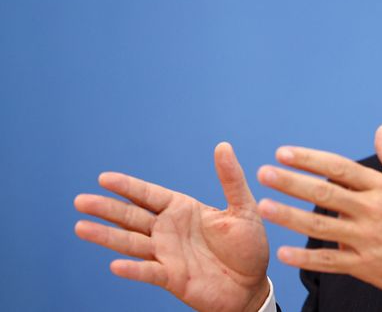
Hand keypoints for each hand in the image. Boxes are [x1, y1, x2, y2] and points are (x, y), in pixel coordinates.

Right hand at [74, 143, 270, 311]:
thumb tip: (223, 146)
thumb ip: (231, 179)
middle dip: (106, 208)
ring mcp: (166, 254)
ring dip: (106, 236)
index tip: (103, 178)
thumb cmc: (249, 245)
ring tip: (80, 227)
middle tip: (79, 200)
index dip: (127, 187)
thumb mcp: (243, 208)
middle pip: (131, 216)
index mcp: (183, 209)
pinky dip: (133, 269)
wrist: (252, 285)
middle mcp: (168, 230)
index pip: (148, 195)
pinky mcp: (172, 278)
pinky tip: (115, 265)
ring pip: (131, 243)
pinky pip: (149, 272)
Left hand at [257, 125, 381, 305]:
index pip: (340, 167)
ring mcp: (367, 239)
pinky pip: (330, 261)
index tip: (283, 152)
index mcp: (381, 188)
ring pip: (321, 226)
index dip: (310, 159)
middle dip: (291, 182)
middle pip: (325, 193)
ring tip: (263, 207)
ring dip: (289, 216)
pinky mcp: (364, 266)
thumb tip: (381, 129)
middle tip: (264, 173)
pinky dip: (305, 259)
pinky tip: (283, 252)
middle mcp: (372, 210)